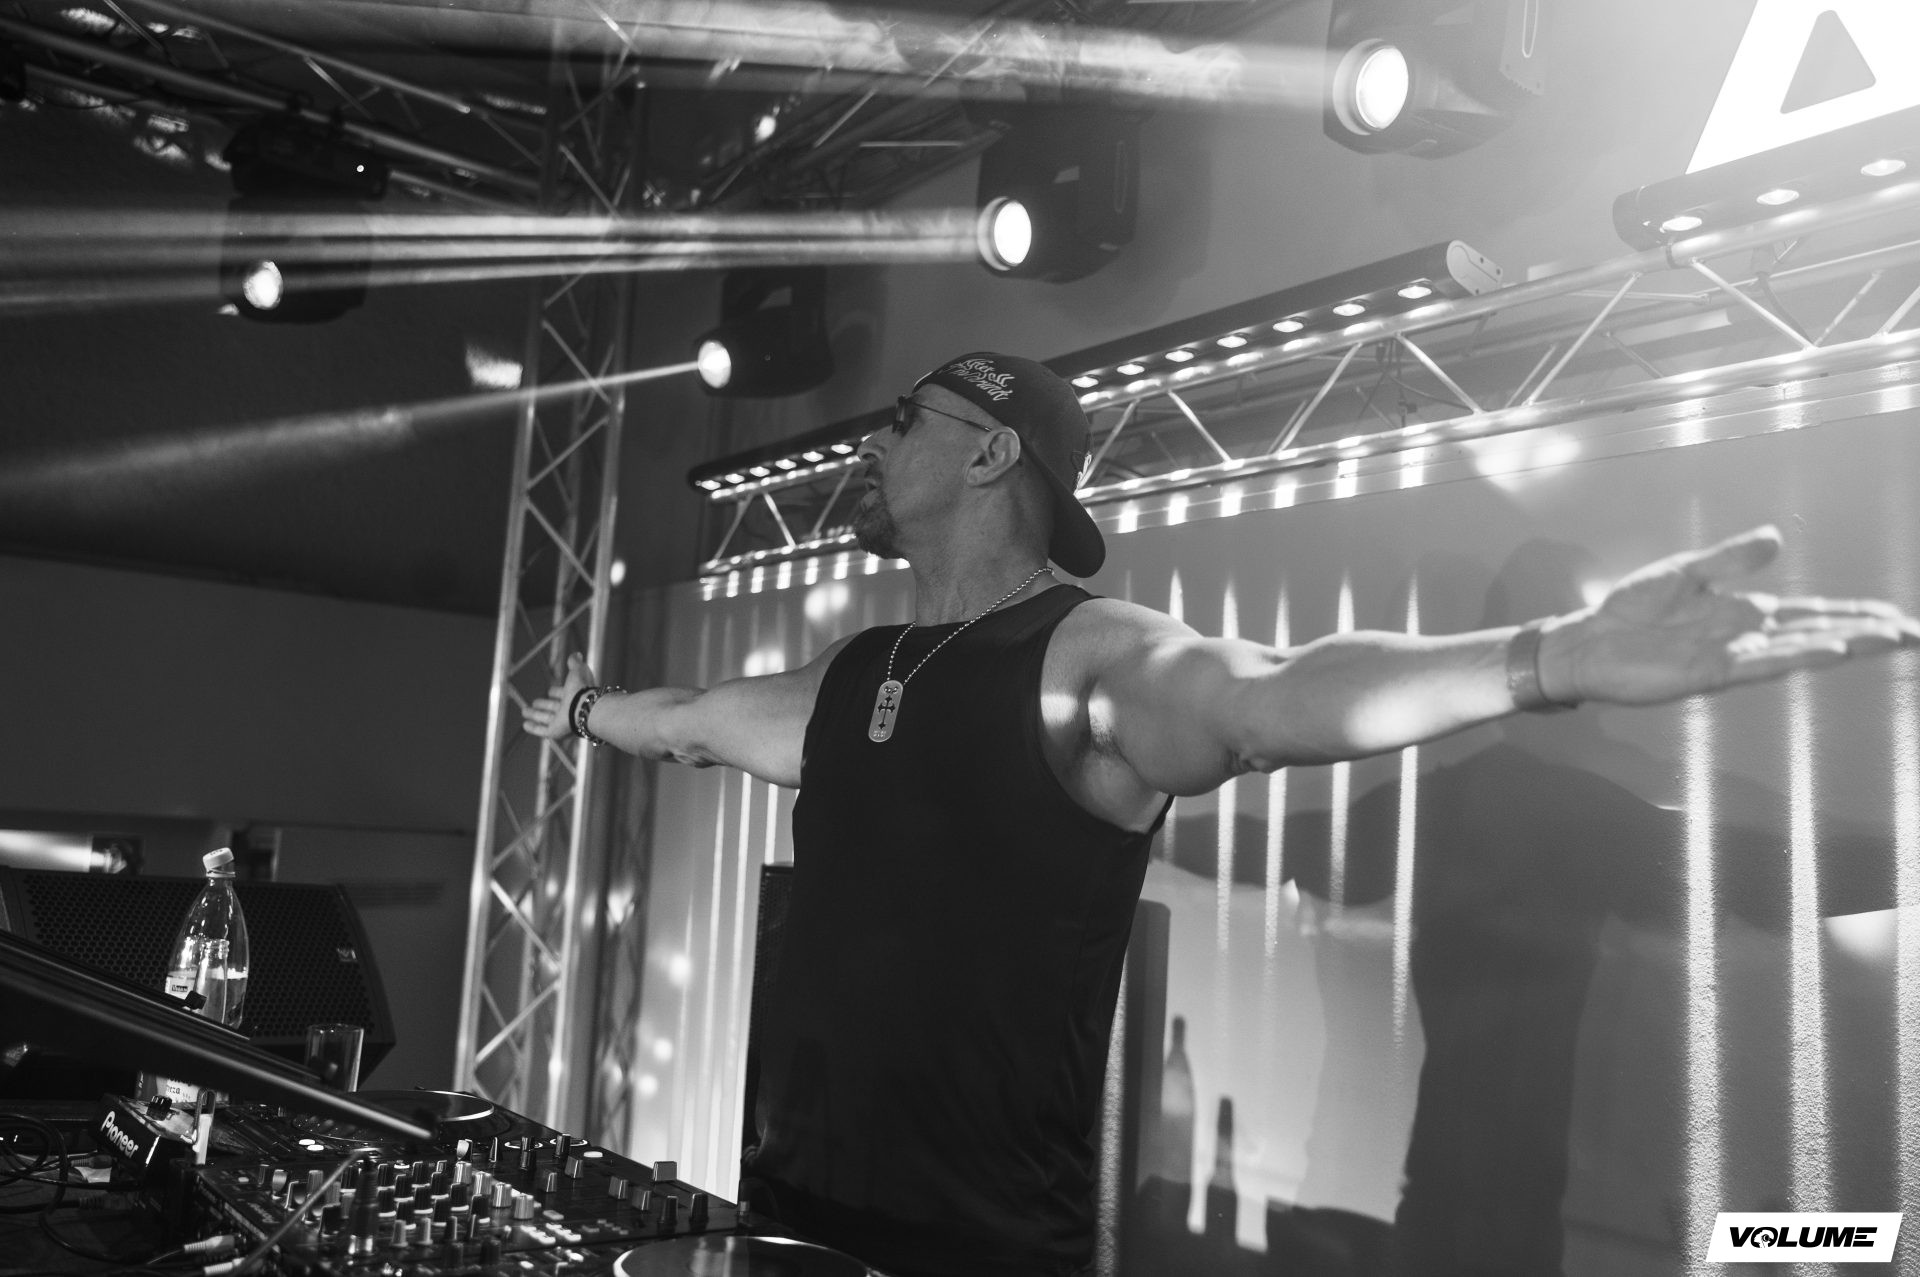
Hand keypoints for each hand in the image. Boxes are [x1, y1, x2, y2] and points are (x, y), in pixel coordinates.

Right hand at [521, 653, 595, 740]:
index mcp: (574, 696)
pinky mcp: (555, 732)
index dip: (556, 692)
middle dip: (543, 704)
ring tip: (524, 711)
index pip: (562, 694)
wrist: (584, 708)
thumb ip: (575, 663)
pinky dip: (533, 728)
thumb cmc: (582, 689)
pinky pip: (542, 731)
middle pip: (553, 707)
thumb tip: (576, 654)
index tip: (550, 691)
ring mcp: (561, 722)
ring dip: (534, 715)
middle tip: (534, 702)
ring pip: (545, 718)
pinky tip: (525, 725)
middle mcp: (568, 709)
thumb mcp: (578, 671)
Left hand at [1543, 525, 1919, 705]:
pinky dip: (1797, 655)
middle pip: (1819, 632)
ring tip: (1891, 638)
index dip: (1852, 614)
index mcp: (1743, 613)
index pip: (1811, 614)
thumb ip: (1732, 561)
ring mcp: (1731, 656)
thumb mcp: (1685, 573)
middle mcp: (1746, 636)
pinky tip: (1830, 650)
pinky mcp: (1710, 673)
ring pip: (1801, 648)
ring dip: (1846, 643)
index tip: (1894, 616)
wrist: (1587, 643)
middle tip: (1914, 633)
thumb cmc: (1629, 611)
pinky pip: (1762, 663)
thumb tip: (1776, 538)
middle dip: (1867, 632)